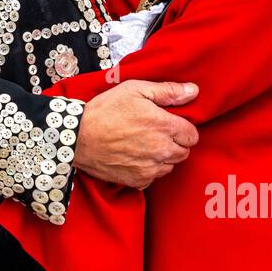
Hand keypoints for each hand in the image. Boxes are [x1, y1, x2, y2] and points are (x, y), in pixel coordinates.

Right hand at [75, 80, 199, 188]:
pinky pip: (154, 177)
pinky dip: (148, 169)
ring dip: (163, 157)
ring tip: (144, 145)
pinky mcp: (138, 180)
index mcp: (164, 126)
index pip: (192, 135)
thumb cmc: (105, 111)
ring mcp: (150, 168)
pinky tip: (135, 157)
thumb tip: (193, 91)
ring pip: (170, 165)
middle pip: (184, 152)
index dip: (183, 128)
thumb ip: (167, 91)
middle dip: (175, 143)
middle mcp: (162, 150)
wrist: (78, 137)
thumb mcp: (135, 90)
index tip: (169, 124)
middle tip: (156, 133)